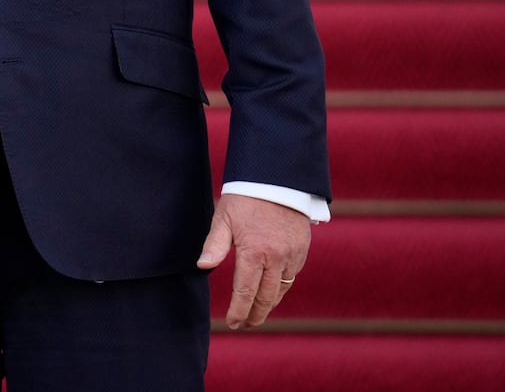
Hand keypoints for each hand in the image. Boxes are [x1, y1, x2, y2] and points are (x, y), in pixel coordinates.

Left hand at [197, 194, 310, 328]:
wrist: (278, 179)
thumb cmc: (245, 197)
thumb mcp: (223, 218)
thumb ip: (214, 245)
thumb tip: (203, 267)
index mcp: (254, 252)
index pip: (245, 292)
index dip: (239, 311)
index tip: (232, 323)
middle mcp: (276, 257)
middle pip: (266, 297)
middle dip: (255, 315)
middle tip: (245, 325)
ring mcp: (292, 255)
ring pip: (281, 289)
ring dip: (269, 304)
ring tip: (257, 313)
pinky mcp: (302, 250)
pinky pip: (292, 276)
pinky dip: (281, 287)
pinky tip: (271, 291)